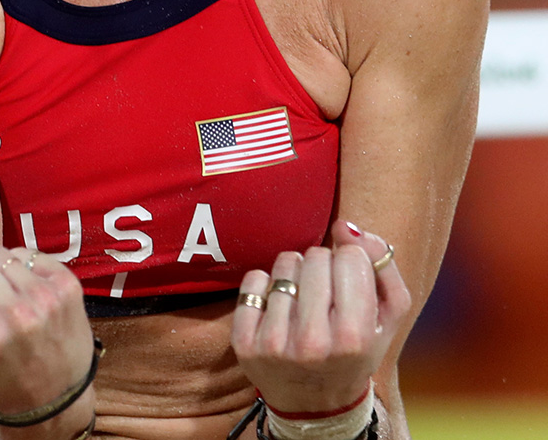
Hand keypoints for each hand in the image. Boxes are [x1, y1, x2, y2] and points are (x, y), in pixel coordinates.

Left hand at [231, 219, 411, 413]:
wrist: (317, 406)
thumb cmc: (356, 351)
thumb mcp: (387, 316)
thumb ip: (381, 264)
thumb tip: (345, 226)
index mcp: (354, 338)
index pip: (349, 256)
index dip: (351, 262)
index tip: (349, 283)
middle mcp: (313, 343)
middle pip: (316, 256)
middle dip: (323, 267)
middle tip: (326, 297)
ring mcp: (275, 343)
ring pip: (285, 262)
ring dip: (295, 274)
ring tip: (303, 303)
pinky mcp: (245, 343)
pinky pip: (254, 278)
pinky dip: (266, 285)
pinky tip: (278, 310)